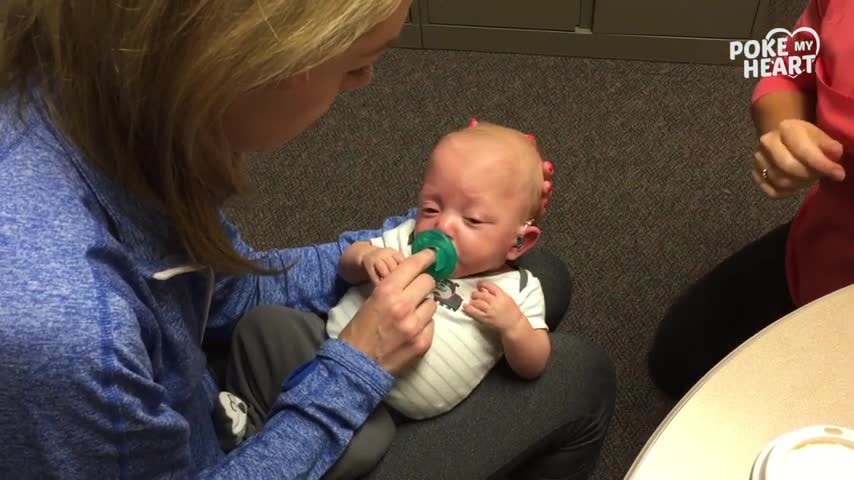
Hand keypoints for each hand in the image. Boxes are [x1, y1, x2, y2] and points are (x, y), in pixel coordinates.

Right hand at [338, 249, 436, 374]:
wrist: (356, 365)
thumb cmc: (358, 331)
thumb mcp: (370, 301)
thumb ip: (391, 289)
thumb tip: (409, 279)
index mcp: (387, 292)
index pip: (413, 266)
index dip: (424, 258)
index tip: (431, 255)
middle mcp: (404, 306)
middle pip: (428, 282)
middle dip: (423, 284)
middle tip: (416, 290)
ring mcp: (415, 326)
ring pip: (432, 304)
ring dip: (424, 306)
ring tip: (411, 314)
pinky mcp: (423, 343)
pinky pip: (431, 324)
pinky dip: (424, 325)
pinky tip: (411, 331)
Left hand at [463, 281, 521, 332]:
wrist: (514, 324)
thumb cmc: (512, 311)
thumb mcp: (507, 298)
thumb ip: (496, 293)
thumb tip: (484, 289)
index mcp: (502, 295)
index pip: (490, 286)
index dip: (482, 284)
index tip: (478, 284)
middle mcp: (495, 302)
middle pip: (481, 294)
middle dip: (475, 293)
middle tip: (474, 294)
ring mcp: (489, 311)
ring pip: (477, 302)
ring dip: (472, 300)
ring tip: (471, 300)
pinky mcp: (485, 319)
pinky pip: (474, 312)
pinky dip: (468, 309)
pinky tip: (465, 306)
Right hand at [753, 119, 844, 197]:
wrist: (782, 139)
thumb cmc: (805, 138)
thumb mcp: (819, 136)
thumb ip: (829, 145)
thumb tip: (835, 153)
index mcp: (785, 128)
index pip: (802, 150)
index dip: (822, 164)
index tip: (839, 174)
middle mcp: (766, 142)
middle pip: (788, 167)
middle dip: (809, 175)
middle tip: (820, 176)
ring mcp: (758, 159)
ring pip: (780, 181)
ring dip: (799, 184)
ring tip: (808, 178)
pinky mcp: (755, 174)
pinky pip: (772, 191)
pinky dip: (787, 193)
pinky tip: (795, 186)